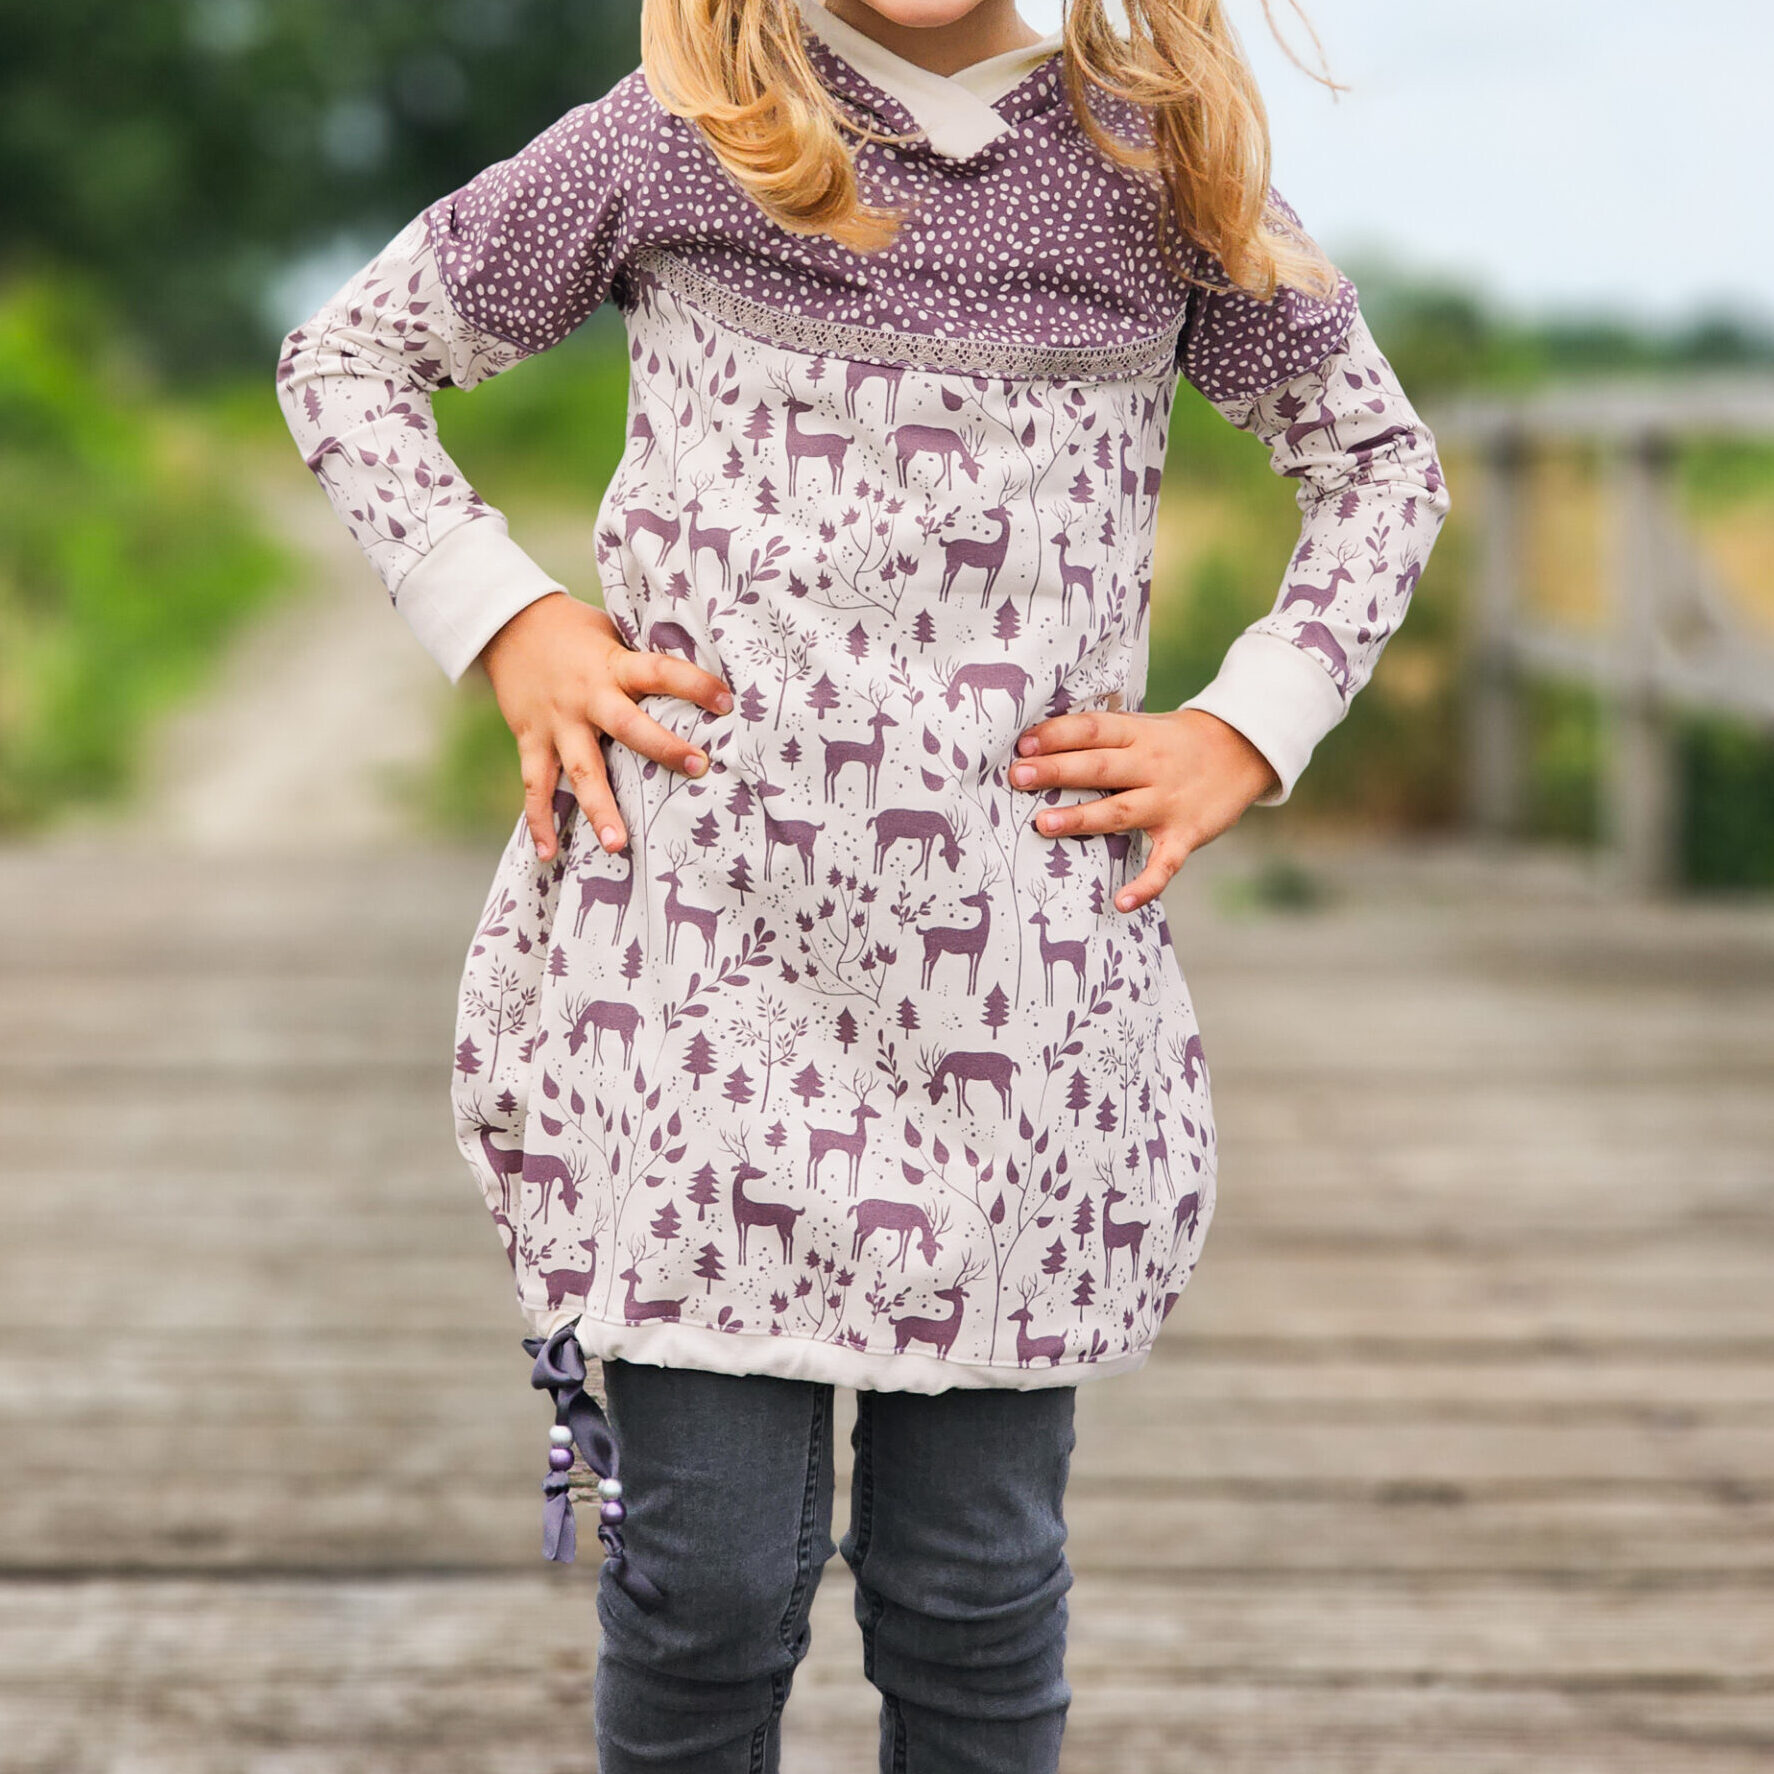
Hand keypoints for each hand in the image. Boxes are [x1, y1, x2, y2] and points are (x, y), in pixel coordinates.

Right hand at [479, 592, 732, 862]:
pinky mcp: (530, 739)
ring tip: (617, 846)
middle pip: (627, 726)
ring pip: (580, 770)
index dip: (694, 684)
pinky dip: (539, 821)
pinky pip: (535, 785)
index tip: (727, 702)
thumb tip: (695, 677)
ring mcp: (557, 722)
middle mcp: (586, 697)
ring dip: (599, 809)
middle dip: (663, 748)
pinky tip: (549, 853)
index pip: (660, 671)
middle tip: (697, 769)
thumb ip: (641, 662)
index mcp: (613, 666)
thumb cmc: (573, 630)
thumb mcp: (612, 636)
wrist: (506, 622)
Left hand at [1007, 707, 1280, 913]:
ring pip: (1120, 810)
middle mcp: (1151, 766)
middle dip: (1056, 771)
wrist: (1245, 750)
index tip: (1023, 744)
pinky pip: (1164, 864)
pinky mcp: (1186, 835)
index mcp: (1137, 734)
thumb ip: (1103, 736)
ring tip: (1044, 824)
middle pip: (1098, 767)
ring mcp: (1168, 802)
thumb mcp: (1144, 727)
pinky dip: (1146, 885)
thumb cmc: (1176, 742)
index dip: (1057, 735)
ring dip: (1082, 818)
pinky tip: (1122, 903)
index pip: (1092, 730)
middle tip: (1017, 777)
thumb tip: (1038, 744)